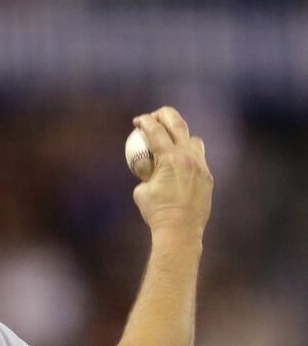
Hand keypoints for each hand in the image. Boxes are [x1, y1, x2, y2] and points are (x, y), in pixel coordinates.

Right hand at [132, 107, 213, 237]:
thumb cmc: (155, 212)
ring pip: (193, 139)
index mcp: (169, 158)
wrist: (180, 229)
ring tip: (171, 141)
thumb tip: (148, 168)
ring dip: (180, 135)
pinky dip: (188, 156)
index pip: (155, 131)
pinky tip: (179, 164)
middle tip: (155, 116)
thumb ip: (146, 174)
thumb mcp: (141, 190)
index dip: (145, 121)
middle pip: (178, 124)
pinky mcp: (207, 176)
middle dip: (164, 115)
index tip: (138, 120)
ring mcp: (201, 166)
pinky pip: (199, 158)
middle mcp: (187, 157)